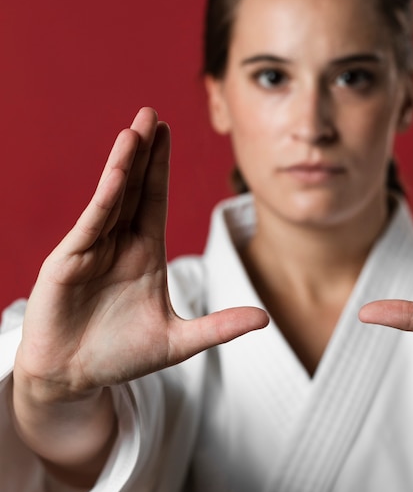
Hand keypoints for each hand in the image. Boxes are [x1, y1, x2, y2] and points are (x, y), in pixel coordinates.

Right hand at [15, 109, 267, 400]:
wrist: (75, 378)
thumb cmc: (122, 355)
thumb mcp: (179, 341)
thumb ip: (220, 327)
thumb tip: (266, 318)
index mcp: (144, 252)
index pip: (155, 200)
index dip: (161, 167)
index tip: (168, 132)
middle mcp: (118, 243)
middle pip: (134, 189)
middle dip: (144, 152)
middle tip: (152, 113)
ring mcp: (91, 250)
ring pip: (111, 198)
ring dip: (123, 163)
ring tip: (135, 129)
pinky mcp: (67, 263)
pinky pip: (90, 224)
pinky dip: (104, 197)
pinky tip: (117, 172)